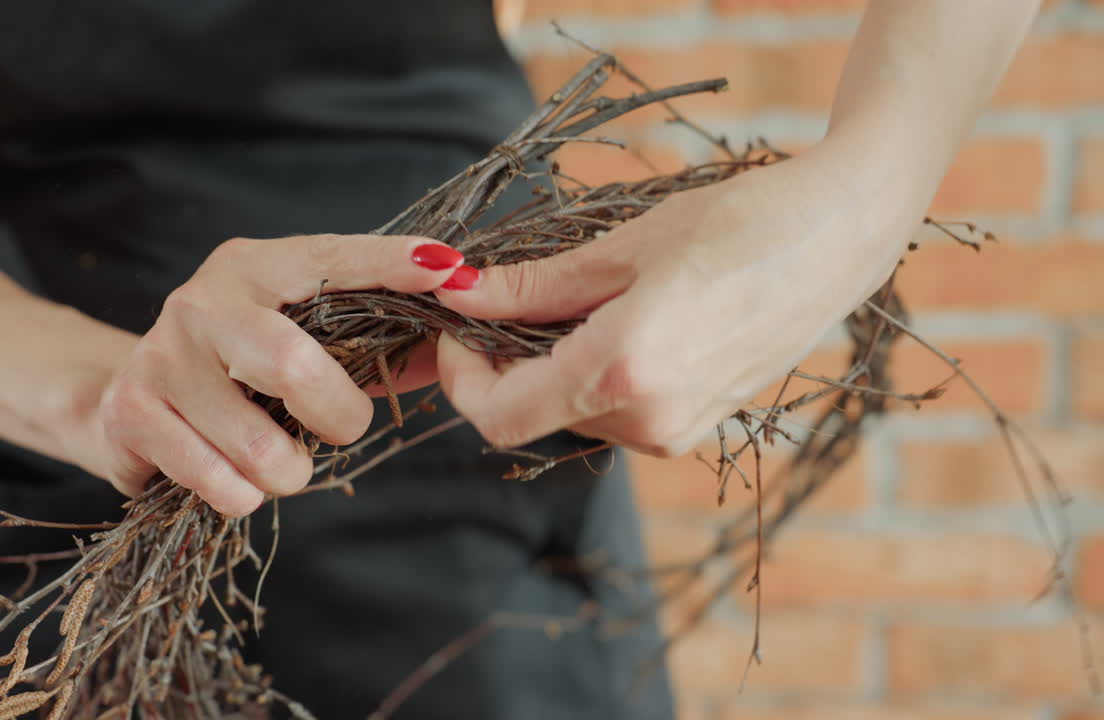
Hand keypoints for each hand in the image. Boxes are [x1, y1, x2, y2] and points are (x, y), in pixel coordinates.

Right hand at [68, 234, 468, 515]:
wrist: (122, 397)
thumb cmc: (240, 368)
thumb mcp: (303, 339)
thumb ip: (375, 340)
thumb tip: (453, 343)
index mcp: (256, 268)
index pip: (332, 260)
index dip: (392, 265)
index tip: (450, 270)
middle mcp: (202, 301)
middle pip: (293, 365)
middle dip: (338, 417)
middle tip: (343, 430)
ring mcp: (160, 356)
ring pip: (260, 446)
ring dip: (288, 472)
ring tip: (277, 460)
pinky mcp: (131, 414)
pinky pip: (218, 482)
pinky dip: (243, 495)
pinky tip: (233, 478)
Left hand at [434, 144, 915, 455]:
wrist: (839, 238)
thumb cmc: (738, 226)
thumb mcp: (622, 249)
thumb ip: (534, 287)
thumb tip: (461, 295)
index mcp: (622, 374)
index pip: (501, 417)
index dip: (461, 379)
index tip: (458, 327)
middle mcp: (648, 422)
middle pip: (535, 414)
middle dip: (506, 362)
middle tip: (507, 296)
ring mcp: (676, 433)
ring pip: (574, 413)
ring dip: (553, 364)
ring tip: (581, 296)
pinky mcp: (696, 426)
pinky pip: (618, 412)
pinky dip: (594, 374)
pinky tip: (618, 318)